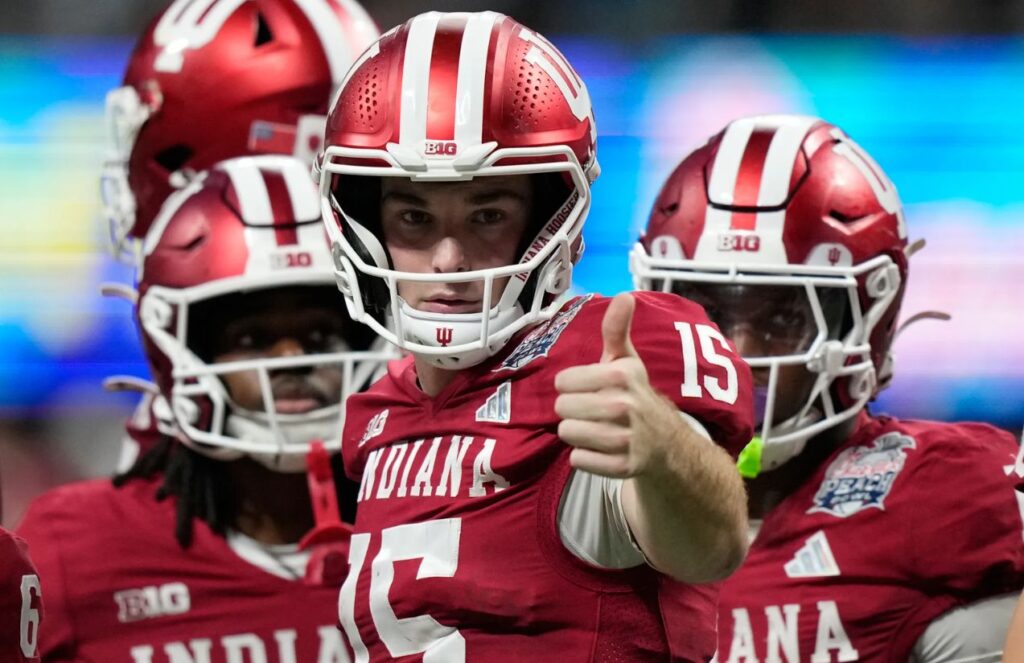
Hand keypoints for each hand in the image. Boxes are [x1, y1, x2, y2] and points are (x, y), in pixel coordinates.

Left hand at [554, 293, 662, 477]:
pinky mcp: (623, 467)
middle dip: (572, 410)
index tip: (589, 388)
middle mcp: (625, 406)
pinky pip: (578, 460)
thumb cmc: (635, 395)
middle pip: (561, 409)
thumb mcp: (627, 361)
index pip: (562, 382)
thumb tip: (624, 296)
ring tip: (596, 429)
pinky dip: (585, 457)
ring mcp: (625, 439)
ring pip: (568, 434)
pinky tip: (601, 449)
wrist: (666, 443)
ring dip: (577, 433)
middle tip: (592, 411)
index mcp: (620, 376)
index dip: (571, 386)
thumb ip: (617, 330)